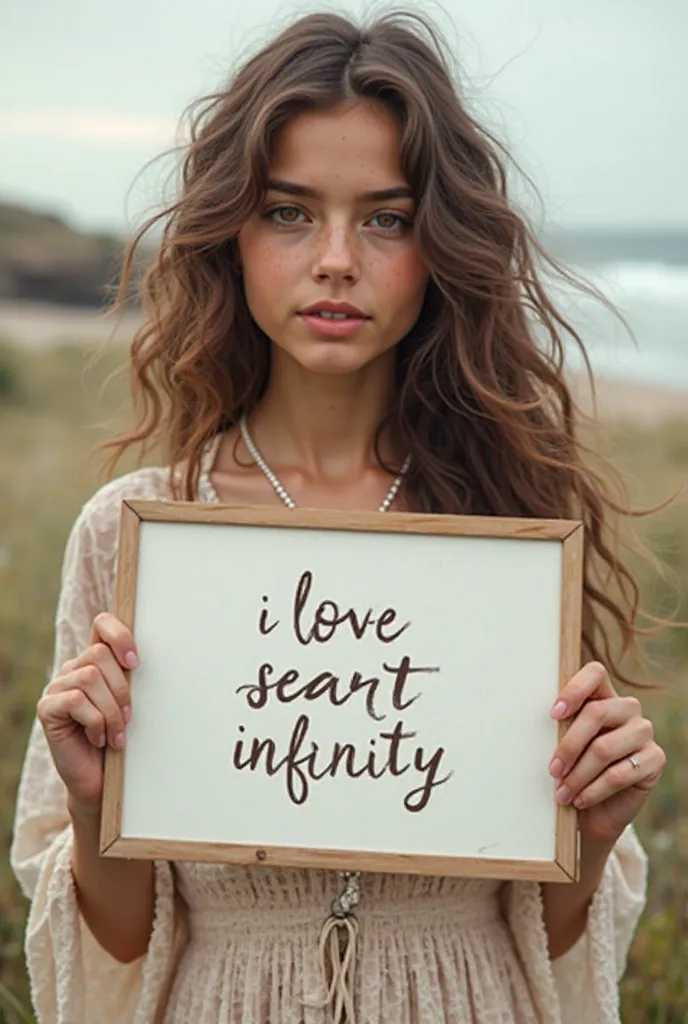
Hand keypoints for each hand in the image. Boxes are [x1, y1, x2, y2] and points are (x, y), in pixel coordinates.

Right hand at [37, 613, 137, 810]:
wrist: (102, 780)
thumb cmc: (119, 739)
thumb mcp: (129, 703)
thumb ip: (130, 678)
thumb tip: (142, 659)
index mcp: (95, 662)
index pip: (102, 624)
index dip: (119, 634)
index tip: (135, 662)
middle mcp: (73, 669)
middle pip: (99, 654)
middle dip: (121, 688)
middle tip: (129, 717)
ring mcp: (57, 688)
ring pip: (90, 678)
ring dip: (111, 709)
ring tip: (117, 733)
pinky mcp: (47, 709)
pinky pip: (76, 700)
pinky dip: (95, 722)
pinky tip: (99, 739)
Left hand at [548, 661, 664, 842]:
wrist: (597, 810)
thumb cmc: (575, 771)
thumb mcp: (566, 746)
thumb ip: (562, 728)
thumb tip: (544, 722)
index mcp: (604, 695)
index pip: (595, 673)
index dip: (574, 689)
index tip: (553, 714)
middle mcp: (628, 708)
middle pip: (596, 713)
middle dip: (569, 745)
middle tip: (553, 770)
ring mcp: (644, 732)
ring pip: (604, 748)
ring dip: (577, 775)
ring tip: (562, 793)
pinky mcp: (655, 759)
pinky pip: (619, 774)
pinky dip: (593, 790)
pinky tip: (579, 800)